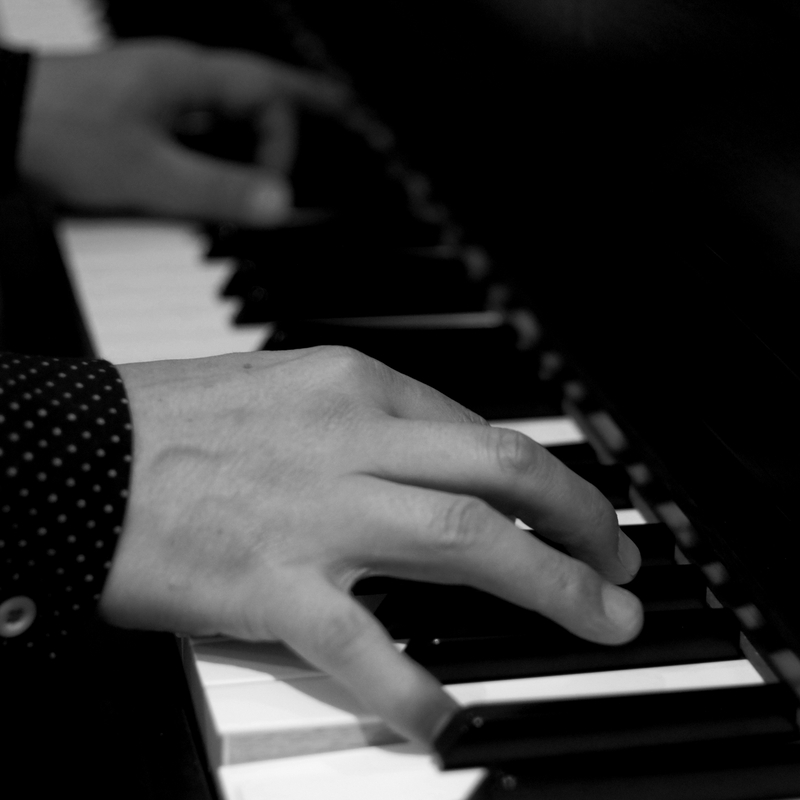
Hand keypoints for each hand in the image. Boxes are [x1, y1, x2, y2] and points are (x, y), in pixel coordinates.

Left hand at [19, 39, 346, 223]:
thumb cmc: (56, 133)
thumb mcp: (147, 173)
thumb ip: (218, 190)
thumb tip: (278, 204)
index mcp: (188, 77)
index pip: (270, 96)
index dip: (288, 142)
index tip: (280, 190)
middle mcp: (178, 78)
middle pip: (257, 91)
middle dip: (298, 110)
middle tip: (340, 117)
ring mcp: (158, 94)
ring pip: (228, 108)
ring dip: (258, 131)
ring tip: (283, 159)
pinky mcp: (140, 115)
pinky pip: (200, 124)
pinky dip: (223, 146)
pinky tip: (221, 170)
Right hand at [102, 347, 642, 743]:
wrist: (78, 455)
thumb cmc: (180, 424)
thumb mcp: (290, 393)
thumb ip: (367, 422)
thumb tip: (440, 458)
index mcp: (354, 387)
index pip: (480, 431)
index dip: (546, 477)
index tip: (575, 510)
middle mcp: (350, 439)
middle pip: (503, 471)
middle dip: (582, 519)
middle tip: (620, 563)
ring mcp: (317, 511)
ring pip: (467, 540)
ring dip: (552, 583)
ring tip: (601, 619)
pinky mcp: (272, 582)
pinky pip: (365, 643)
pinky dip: (416, 686)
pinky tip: (449, 717)